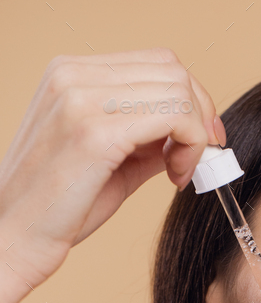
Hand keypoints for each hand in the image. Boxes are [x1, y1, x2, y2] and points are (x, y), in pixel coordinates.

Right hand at [0, 47, 223, 292]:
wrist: (13, 239)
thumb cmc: (57, 209)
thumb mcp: (110, 161)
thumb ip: (147, 139)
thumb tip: (192, 133)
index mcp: (69, 74)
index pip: (155, 63)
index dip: (190, 100)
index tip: (199, 140)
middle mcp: (72, 75)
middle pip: (171, 70)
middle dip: (200, 114)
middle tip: (200, 158)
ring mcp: (81, 99)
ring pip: (177, 90)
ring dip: (196, 133)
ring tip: (180, 171)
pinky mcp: (95, 133)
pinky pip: (173, 117)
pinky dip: (190, 146)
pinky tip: (175, 177)